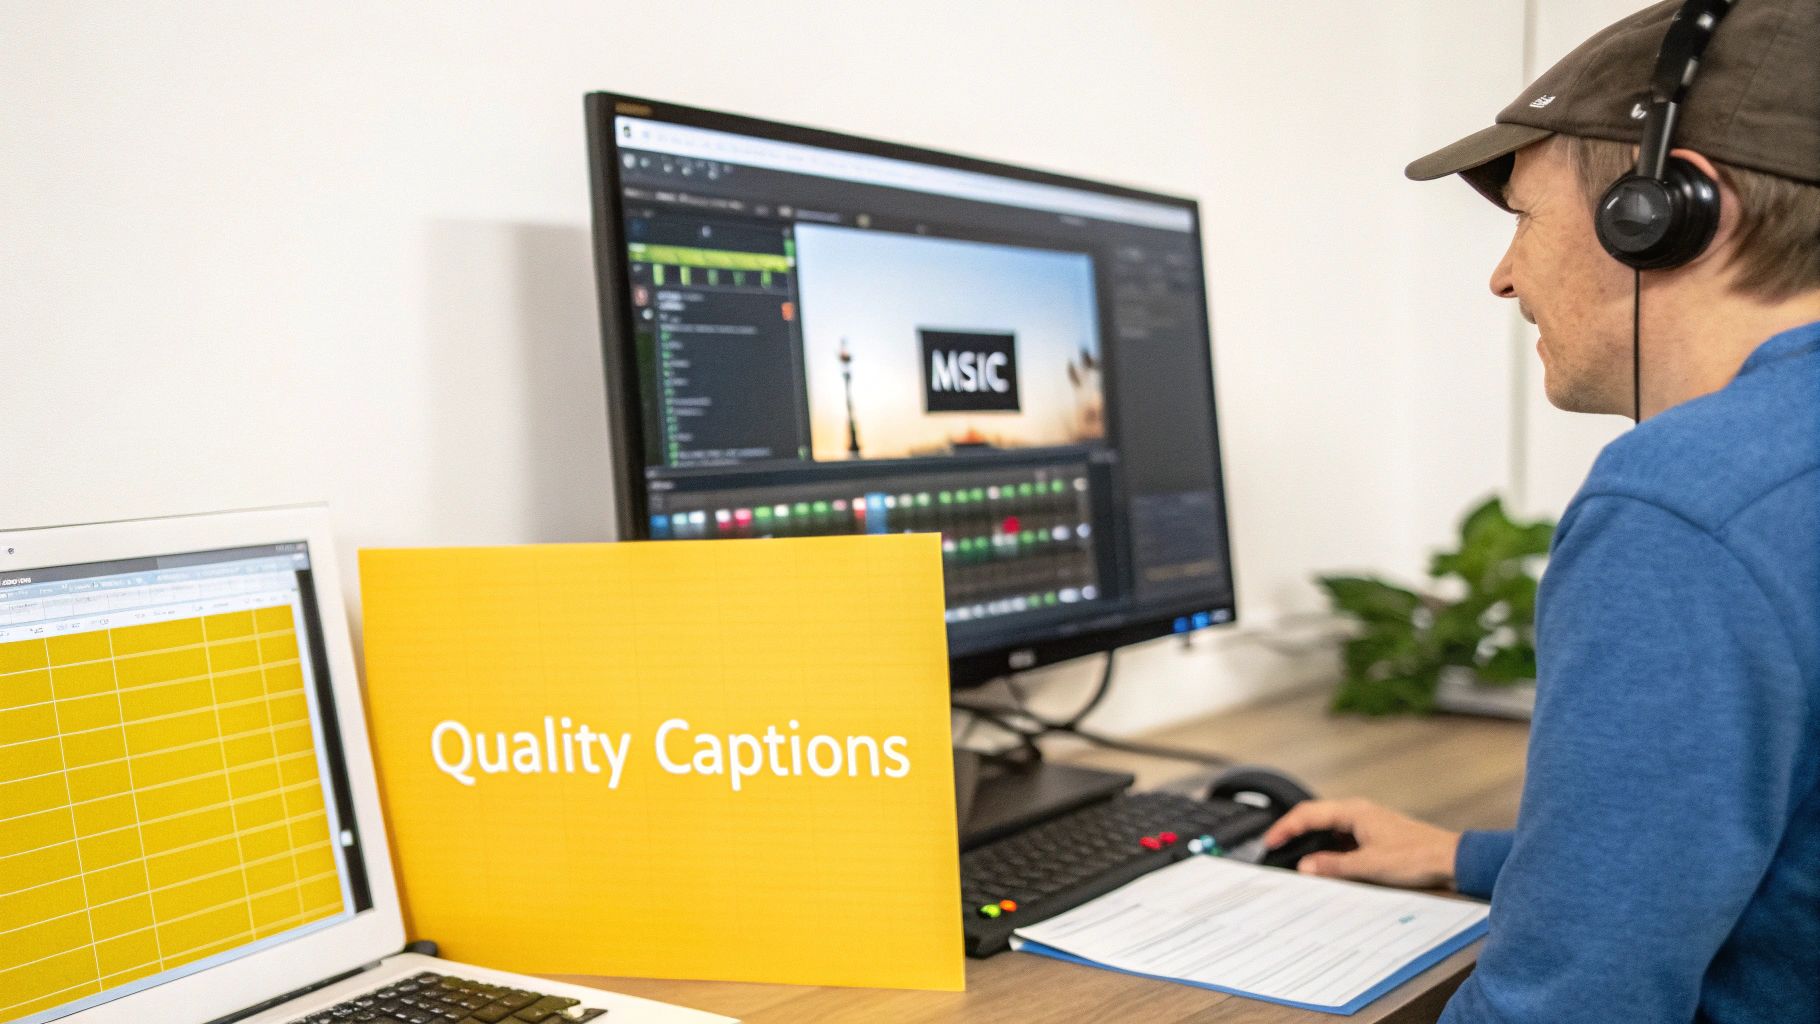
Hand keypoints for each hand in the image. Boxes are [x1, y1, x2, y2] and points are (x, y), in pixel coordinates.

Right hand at [1261, 798, 1460, 889]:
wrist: (1451, 860)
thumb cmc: (1417, 856)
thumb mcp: (1369, 865)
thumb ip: (1333, 865)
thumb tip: (1305, 866)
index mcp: (1354, 811)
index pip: (1308, 814)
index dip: (1285, 828)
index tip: (1269, 841)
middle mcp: (1359, 812)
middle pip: (1316, 818)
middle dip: (1294, 832)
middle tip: (1275, 848)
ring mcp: (1367, 824)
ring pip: (1329, 829)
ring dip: (1312, 842)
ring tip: (1297, 859)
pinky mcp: (1375, 836)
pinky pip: (1343, 839)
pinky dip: (1329, 849)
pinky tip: (1327, 865)